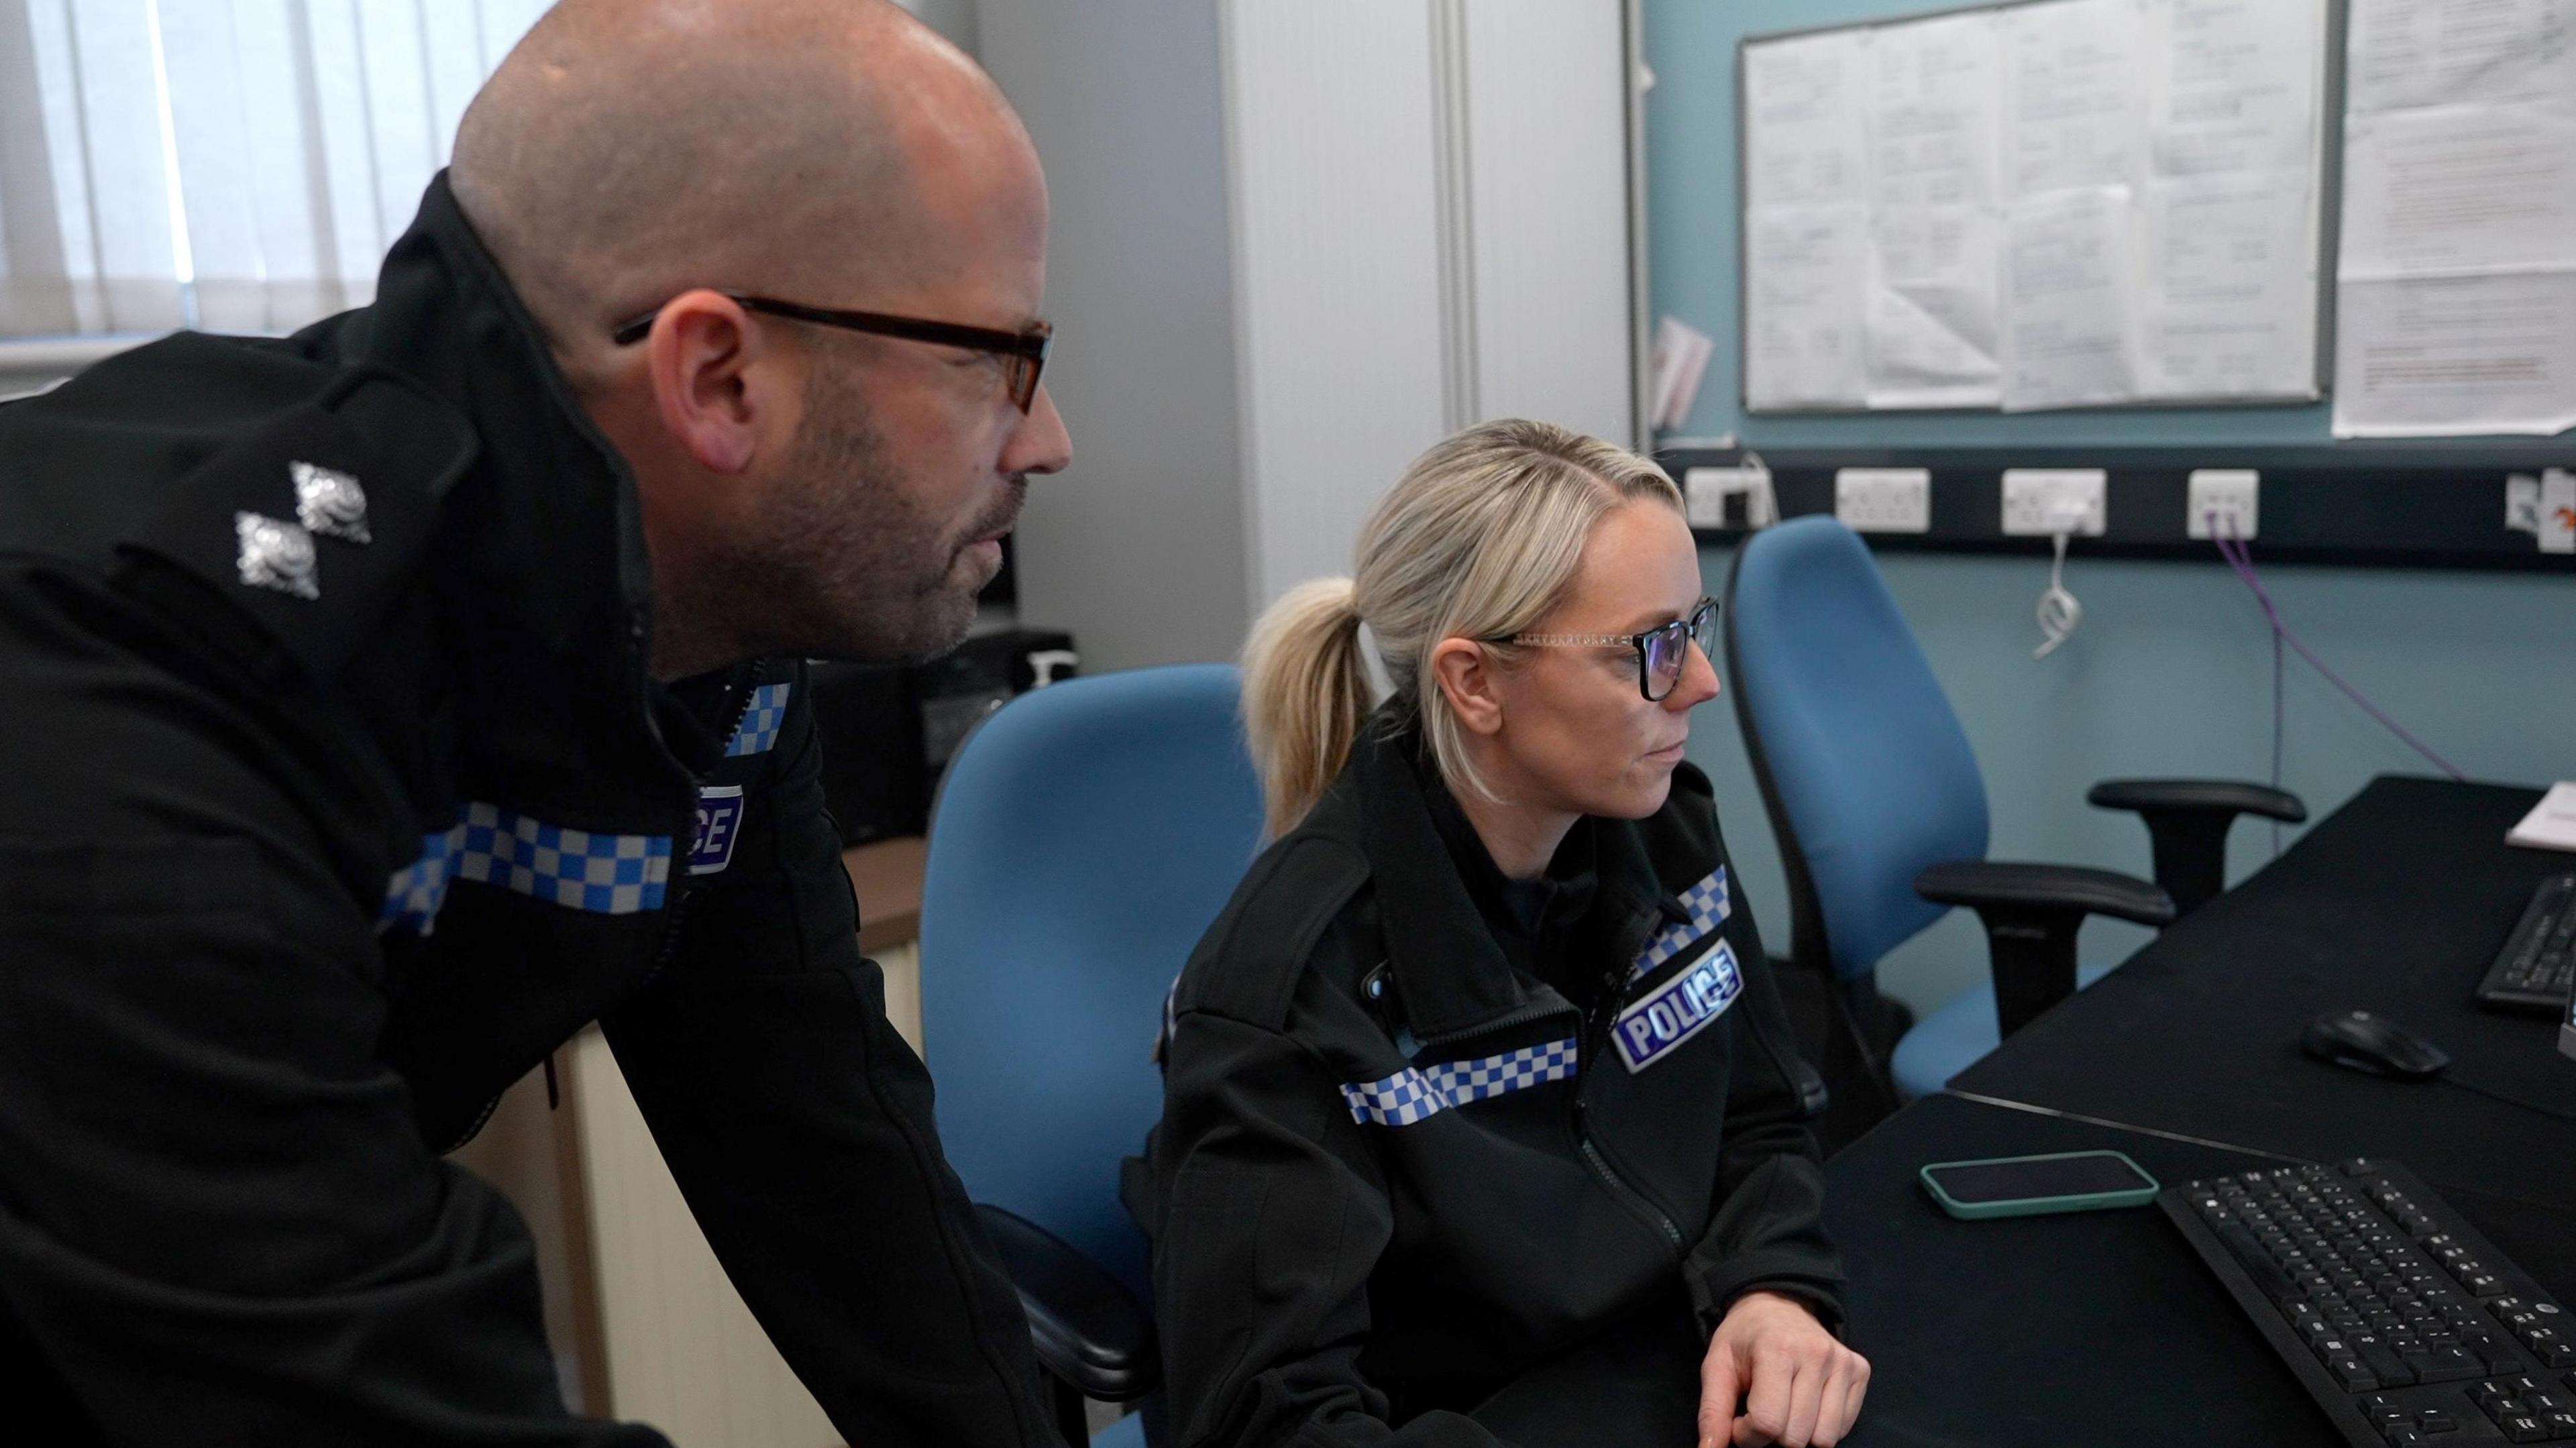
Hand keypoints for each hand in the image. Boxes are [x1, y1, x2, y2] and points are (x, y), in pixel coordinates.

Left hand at [1697, 1290, 1868, 1446]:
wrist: (1778, 1303)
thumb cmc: (1744, 1339)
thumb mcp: (1717, 1367)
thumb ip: (1712, 1412)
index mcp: (1777, 1349)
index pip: (1768, 1422)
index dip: (1747, 1435)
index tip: (1739, 1421)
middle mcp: (1817, 1354)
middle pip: (1796, 1437)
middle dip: (1772, 1438)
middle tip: (1761, 1413)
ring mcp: (1843, 1363)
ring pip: (1824, 1439)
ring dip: (1799, 1437)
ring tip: (1783, 1411)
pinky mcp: (1860, 1370)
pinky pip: (1842, 1428)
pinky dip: (1821, 1428)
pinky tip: (1806, 1405)